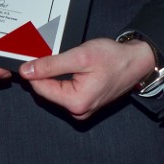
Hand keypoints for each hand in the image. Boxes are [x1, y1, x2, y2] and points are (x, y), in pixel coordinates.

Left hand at [19, 36, 155, 119]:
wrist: (136, 62)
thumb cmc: (113, 59)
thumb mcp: (79, 56)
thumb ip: (51, 65)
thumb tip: (27, 71)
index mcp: (76, 102)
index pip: (40, 87)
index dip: (35, 70)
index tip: (36, 54)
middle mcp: (78, 110)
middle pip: (46, 90)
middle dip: (47, 71)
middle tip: (57, 54)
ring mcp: (81, 108)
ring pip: (55, 89)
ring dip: (56, 73)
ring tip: (70, 60)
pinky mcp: (83, 102)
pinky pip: (65, 90)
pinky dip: (64, 77)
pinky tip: (73, 67)